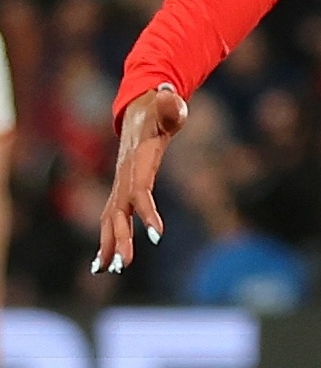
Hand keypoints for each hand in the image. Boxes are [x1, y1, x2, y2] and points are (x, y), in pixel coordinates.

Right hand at [93, 85, 185, 275]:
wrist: (141, 114)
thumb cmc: (161, 113)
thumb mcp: (169, 108)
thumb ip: (171, 107)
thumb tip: (171, 96)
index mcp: (138, 164)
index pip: (141, 191)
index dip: (147, 212)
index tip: (156, 235)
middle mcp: (124, 179)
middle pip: (119, 213)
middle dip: (120, 239)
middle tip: (124, 265)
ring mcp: (119, 187)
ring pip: (111, 221)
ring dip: (109, 246)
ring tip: (109, 271)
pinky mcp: (121, 194)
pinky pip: (111, 221)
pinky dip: (107, 241)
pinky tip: (103, 264)